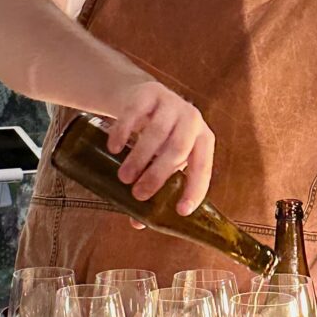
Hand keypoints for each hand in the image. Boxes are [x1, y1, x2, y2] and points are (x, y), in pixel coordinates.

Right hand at [106, 80, 214, 215]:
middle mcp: (192, 120)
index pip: (203, 168)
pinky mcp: (148, 92)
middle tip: (138, 194)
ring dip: (139, 158)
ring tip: (124, 178)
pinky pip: (135, 113)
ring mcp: (170, 103)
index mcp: (202, 141)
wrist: (140, 99)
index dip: (194, 190)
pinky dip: (123, 132)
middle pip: (177, 149)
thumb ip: (153, 188)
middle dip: (157, 175)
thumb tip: (137, 223)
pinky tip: (114, 148)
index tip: (181, 211)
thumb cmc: (156, 139)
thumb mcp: (159, 161)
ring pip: (157, 132)